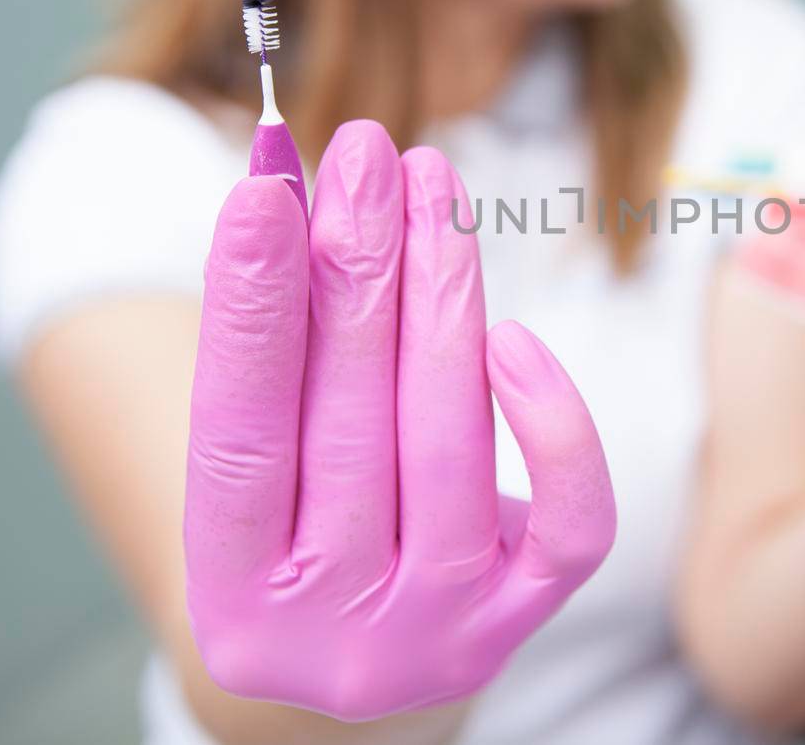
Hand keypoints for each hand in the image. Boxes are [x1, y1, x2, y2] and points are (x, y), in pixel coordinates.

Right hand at [185, 121, 614, 721]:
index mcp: (234, 597)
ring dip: (442, 294)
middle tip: (366, 153)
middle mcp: (333, 630)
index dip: (250, 309)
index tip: (262, 191)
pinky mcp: (524, 620)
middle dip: (358, 267)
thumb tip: (285, 192)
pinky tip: (514, 332)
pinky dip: (553, 422)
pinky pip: (569, 522)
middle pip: (349, 423)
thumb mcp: (261, 464)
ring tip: (430, 186)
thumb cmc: (303, 528)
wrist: (366, 652)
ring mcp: (437, 632)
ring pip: (449, 445)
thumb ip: (270, 350)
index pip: (237, 435)